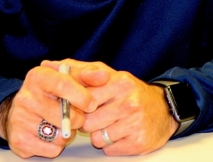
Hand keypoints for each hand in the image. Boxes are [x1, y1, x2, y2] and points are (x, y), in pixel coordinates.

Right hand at [0, 64, 96, 157]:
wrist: (20, 111)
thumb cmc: (48, 93)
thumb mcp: (64, 77)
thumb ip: (85, 75)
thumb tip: (103, 75)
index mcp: (37, 76)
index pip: (62, 84)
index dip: (81, 95)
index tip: (92, 104)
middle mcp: (25, 96)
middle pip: (62, 114)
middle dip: (77, 118)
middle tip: (77, 116)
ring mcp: (20, 119)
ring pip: (59, 134)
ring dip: (68, 133)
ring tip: (63, 124)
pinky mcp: (20, 140)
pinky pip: (52, 149)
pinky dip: (58, 145)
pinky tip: (52, 134)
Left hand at [46, 60, 178, 155]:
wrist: (163, 109)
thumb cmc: (129, 91)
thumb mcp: (108, 75)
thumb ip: (80, 69)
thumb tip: (48, 64)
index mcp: (118, 82)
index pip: (84, 97)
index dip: (77, 105)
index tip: (77, 106)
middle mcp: (128, 102)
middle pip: (88, 122)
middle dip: (88, 122)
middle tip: (96, 116)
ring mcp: (134, 123)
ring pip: (97, 137)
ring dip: (98, 134)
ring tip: (109, 124)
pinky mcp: (138, 142)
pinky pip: (109, 149)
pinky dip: (110, 144)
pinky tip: (118, 133)